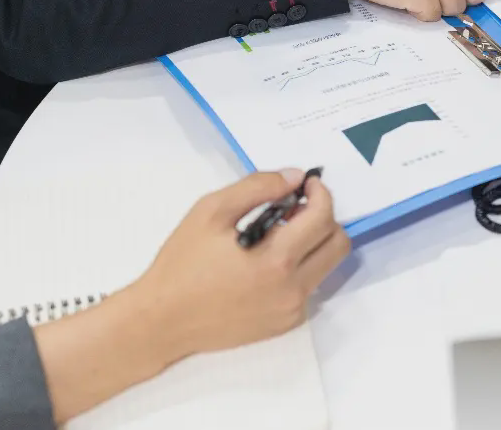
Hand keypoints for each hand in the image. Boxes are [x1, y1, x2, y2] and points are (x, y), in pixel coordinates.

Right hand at [133, 170, 349, 357]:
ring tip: (277, 235)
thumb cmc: (182, 263)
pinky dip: (299, 267)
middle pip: (338, 244)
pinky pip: (309, 286)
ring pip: (327, 265)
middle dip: (324, 218)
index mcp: (277, 260)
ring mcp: (292, 310)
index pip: (323, 218)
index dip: (321, 194)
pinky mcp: (286, 323)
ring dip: (313, 243)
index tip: (306, 185)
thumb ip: (257, 187)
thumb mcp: (211, 212)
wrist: (162, 321)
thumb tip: (294, 177)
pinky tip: (266, 263)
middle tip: (294, 210)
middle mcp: (293, 289)